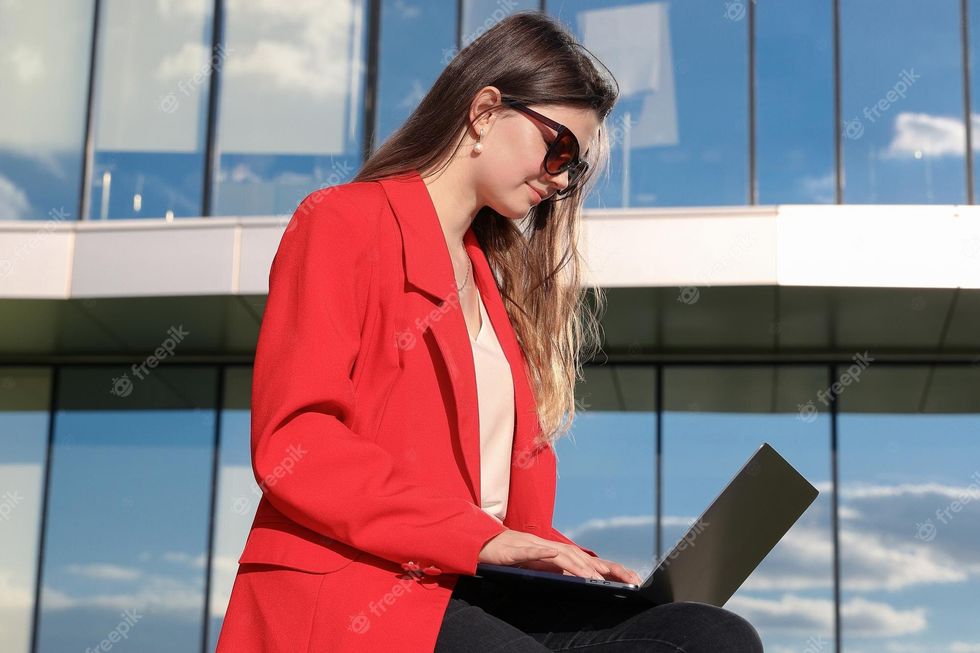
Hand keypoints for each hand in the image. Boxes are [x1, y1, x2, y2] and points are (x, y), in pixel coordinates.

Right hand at [517, 556, 641, 584]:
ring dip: (577, 566)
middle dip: (604, 569)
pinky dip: (543, 553)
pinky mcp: (515, 550)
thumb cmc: (511, 558)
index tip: (632, 579)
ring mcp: (533, 547)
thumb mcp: (539, 568)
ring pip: (559, 555)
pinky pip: (531, 552)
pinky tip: (554, 555)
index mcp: (557, 555)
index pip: (587, 562)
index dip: (610, 569)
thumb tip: (581, 582)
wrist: (484, 545)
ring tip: (593, 577)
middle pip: (580, 557)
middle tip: (626, 580)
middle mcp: (549, 548)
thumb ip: (559, 572)